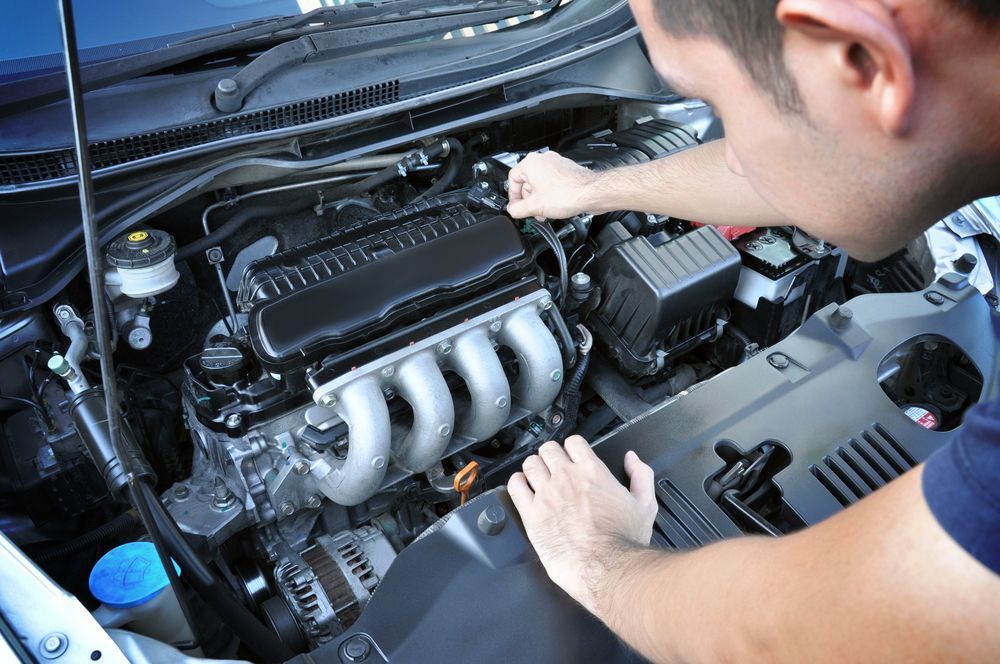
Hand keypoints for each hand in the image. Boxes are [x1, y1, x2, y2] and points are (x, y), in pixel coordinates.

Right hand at [507, 151, 597, 219]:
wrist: (591, 193)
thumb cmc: (567, 193)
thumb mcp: (535, 206)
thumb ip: (517, 209)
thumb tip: (512, 210)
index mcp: (531, 163)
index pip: (512, 179)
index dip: (512, 196)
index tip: (515, 207)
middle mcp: (544, 160)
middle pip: (527, 182)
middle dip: (528, 200)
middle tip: (531, 213)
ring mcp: (557, 164)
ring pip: (540, 184)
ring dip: (539, 200)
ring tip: (543, 213)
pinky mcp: (567, 171)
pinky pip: (552, 183)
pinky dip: (550, 195)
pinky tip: (555, 207)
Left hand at [507, 436, 657, 616]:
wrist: (606, 569)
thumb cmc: (624, 542)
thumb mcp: (645, 505)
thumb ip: (641, 475)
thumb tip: (632, 459)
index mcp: (592, 471)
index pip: (573, 442)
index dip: (572, 448)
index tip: (572, 456)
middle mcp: (566, 478)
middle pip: (548, 450)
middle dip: (551, 456)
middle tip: (553, 467)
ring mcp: (546, 495)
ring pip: (530, 464)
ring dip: (534, 468)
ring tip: (537, 478)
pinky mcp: (531, 515)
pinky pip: (515, 487)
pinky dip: (517, 483)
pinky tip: (523, 488)